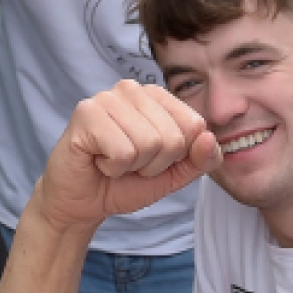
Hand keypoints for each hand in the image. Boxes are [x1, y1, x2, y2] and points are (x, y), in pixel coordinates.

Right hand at [32, 83, 219, 233]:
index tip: (151, 160)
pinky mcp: (86, 113)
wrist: (82, 202)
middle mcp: (132, 89)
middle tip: (129, 164)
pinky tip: (98, 160)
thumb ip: (200, 160)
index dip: (176, 156)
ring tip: (113, 161)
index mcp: (157, 96)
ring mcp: (107, 98)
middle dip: (153, 164)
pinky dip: (113, 167)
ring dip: (132, 167)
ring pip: (148, 144)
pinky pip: (122, 152)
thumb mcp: (173, 175)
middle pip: (172, 137)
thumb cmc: (125, 182)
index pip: (194, 125)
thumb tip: (210, 138)